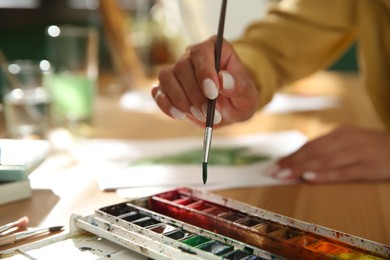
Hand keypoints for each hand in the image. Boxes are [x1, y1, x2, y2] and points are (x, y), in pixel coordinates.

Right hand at [151, 36, 259, 126]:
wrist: (230, 109)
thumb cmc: (239, 97)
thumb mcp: (248, 94)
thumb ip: (239, 86)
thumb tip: (223, 79)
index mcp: (214, 48)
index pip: (201, 52)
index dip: (204, 72)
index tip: (212, 94)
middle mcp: (192, 55)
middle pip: (182, 67)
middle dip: (194, 94)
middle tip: (208, 113)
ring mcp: (177, 71)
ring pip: (166, 77)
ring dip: (180, 100)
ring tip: (198, 115)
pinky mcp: (167, 88)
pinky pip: (158, 92)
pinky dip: (166, 106)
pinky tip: (180, 116)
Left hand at [271, 126, 389, 182]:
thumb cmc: (373, 146)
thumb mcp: (350, 142)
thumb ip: (329, 148)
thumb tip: (303, 158)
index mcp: (340, 133)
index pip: (310, 145)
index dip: (292, 155)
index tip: (276, 164)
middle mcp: (347, 140)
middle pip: (314, 152)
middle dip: (292, 162)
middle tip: (274, 172)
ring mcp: (358, 153)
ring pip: (325, 161)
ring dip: (302, 168)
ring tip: (285, 175)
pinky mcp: (369, 167)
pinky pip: (343, 172)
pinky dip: (325, 175)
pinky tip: (310, 178)